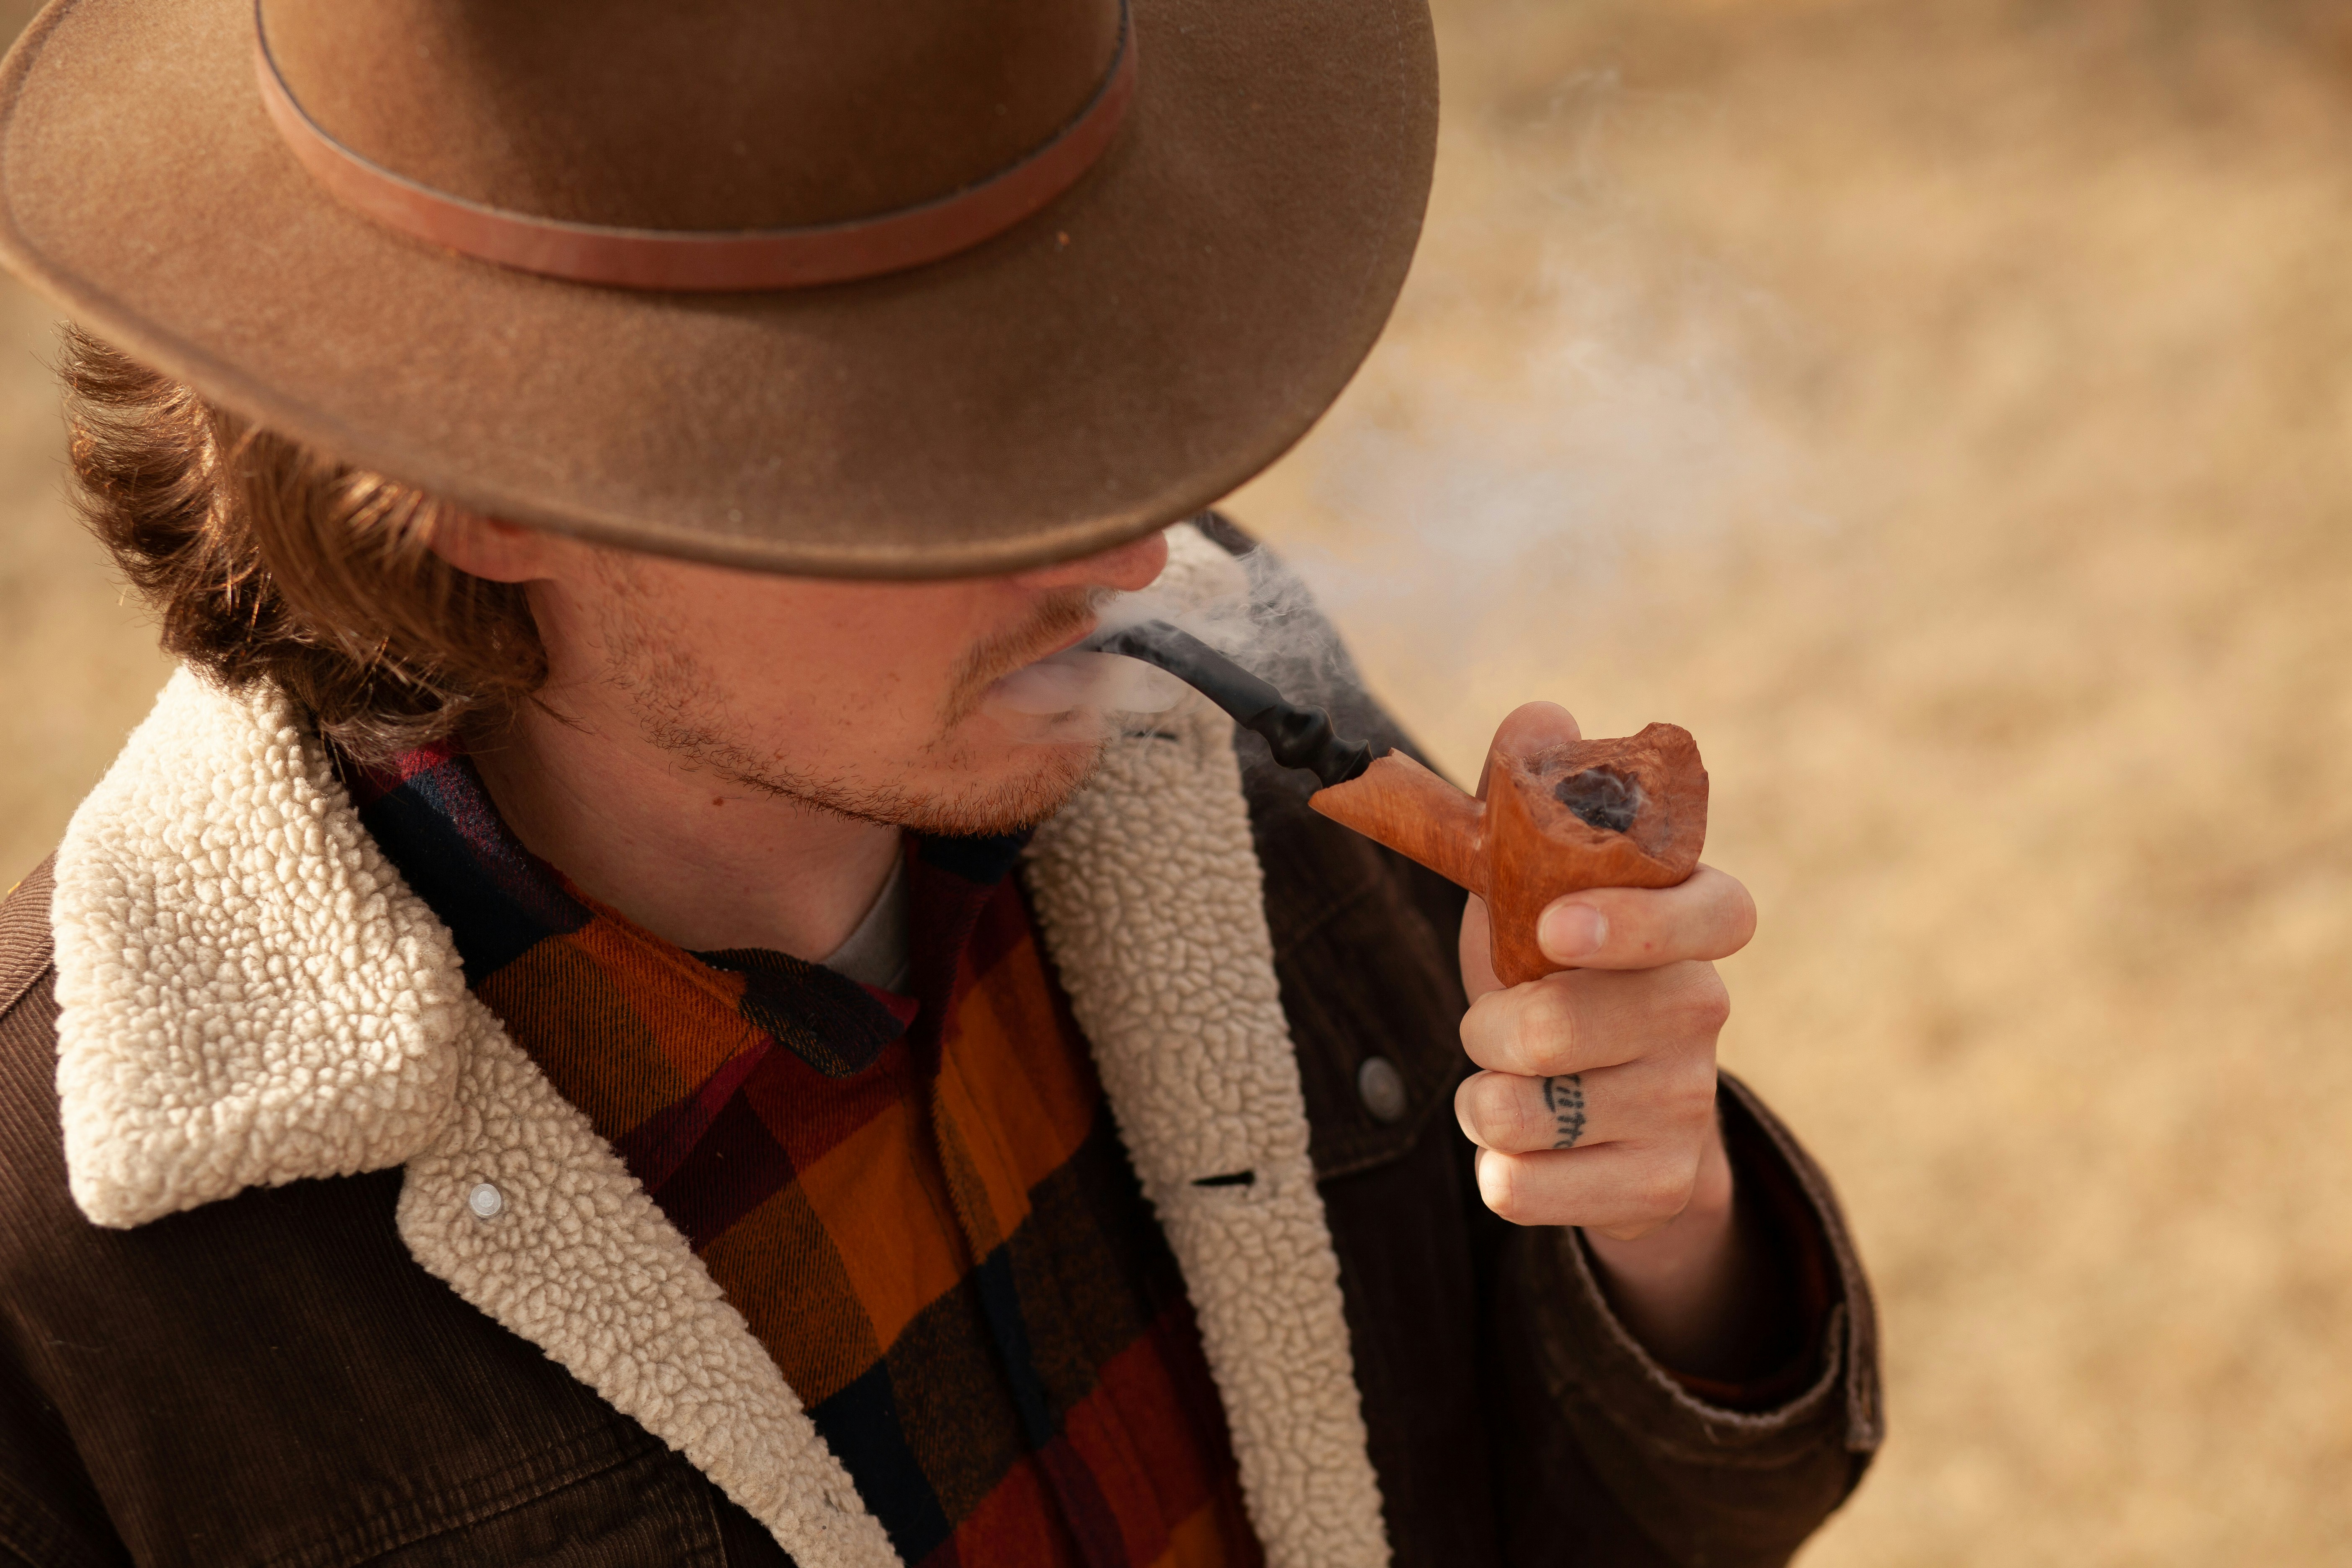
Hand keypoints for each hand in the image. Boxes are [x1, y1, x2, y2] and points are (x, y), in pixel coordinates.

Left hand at [1451, 706, 1762, 1371]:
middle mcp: (1706, 1014)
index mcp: (1695, 928)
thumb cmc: (1560, 976)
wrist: (1602, 1122)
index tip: (1556, 928)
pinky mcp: (1661, 1188)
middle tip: (1485, 1029)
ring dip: (1484, 1099)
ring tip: (1502, 1085)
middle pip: (1586, 1023)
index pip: (1713, 913)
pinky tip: (1525, 1147)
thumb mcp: (1533, 890)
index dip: (1638, 921)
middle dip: (1499, 1028)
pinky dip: (1496, 1170)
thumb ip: (1526, 802)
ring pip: (1538, 1109)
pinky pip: (1527, 1187)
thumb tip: (1543, 714)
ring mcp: (1689, 1107)